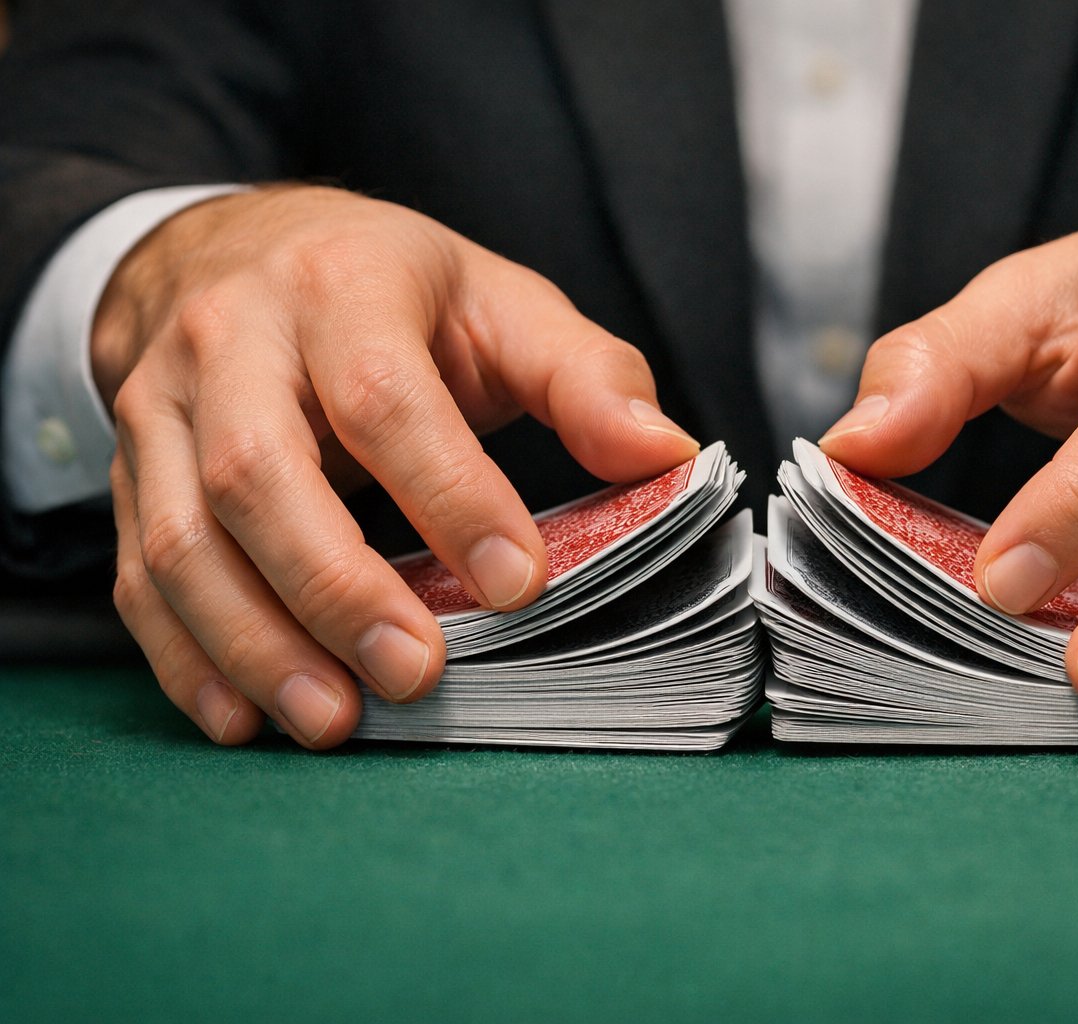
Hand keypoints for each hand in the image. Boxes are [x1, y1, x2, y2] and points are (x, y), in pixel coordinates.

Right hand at [95, 186, 698, 747]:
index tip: (519, 585)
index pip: (388, 399)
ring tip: (333, 721)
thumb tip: (665, 455)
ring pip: (184, 538)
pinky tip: (245, 717)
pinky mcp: (130, 471)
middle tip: (417, 675)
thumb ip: (584, 376)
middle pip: (263, 473)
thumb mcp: (496, 302)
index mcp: (341, 287)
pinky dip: (188, 657)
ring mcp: (163, 409)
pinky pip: (138, 575)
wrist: (225, 250)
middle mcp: (232, 342)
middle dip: (339, 589)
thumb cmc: (386, 287)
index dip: (453, 496)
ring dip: (256, 643)